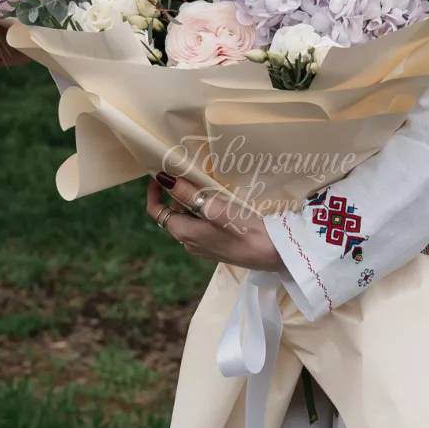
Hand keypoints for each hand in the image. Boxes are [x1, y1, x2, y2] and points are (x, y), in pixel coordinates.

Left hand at [146, 174, 285, 272]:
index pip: (156, 212)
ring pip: (189, 219)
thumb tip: (164, 179)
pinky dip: (205, 211)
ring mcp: (204, 246)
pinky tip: (221, 202)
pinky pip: (202, 225)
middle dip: (178, 193)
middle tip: (192, 173)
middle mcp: (189, 242)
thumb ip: (188, 194)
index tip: (160, 173)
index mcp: (184, 233)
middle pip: (173, 213)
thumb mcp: (215, 208)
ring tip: (208, 184)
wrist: (274, 254)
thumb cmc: (244, 230)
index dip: (154, 192)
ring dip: (193, 201)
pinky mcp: (218, 247)